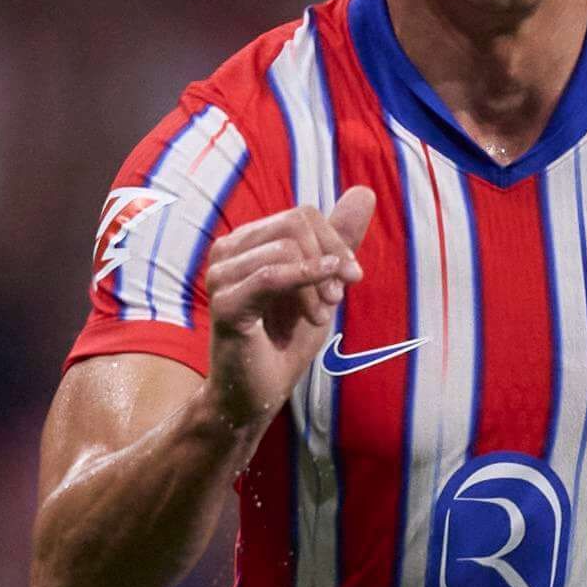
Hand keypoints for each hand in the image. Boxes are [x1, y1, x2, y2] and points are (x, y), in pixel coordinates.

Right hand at [202, 185, 376, 423]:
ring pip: (287, 247)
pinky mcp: (225, 304)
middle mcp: (227, 251)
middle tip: (335, 300)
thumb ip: (337, 240)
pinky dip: (305, 283)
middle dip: (328, 259)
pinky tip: (321, 305)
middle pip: (296, 222)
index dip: (335, 244)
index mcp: (246, 241)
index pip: (302, 215)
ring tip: (318, 318)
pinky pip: (272, 277)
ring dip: (317, 285)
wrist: (255, 394)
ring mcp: (221, 275)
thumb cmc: (284, 341)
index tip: (349, 280)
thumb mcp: (321, 283)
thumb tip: (365, 192)